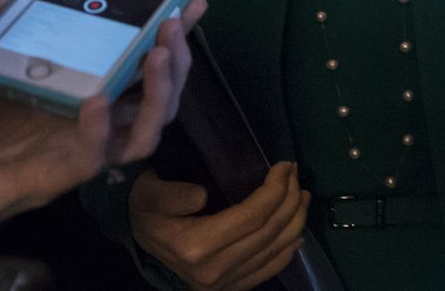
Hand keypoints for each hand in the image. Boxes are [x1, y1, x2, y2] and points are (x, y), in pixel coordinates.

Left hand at [0, 0, 203, 285]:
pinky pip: (92, 159)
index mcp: (90, 96)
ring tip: (157, 55)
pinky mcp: (54, 177)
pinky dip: (100, 132)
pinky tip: (98, 102)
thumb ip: (2, 17)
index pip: (144, 68)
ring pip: (144, 133)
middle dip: (176, 60)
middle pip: (160, 100)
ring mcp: (80, 154)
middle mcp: (97, 127)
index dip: (173, 38)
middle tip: (175, 21)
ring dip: (158, 94)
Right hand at [129, 161, 309, 290]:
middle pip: (269, 232)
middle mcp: (215, 271)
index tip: (284, 166)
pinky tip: (298, 231)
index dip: (275, 190)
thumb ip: (170, 194)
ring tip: (302, 195)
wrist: (142, 241)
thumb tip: (202, 196)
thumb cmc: (148, 210)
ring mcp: (226, 284)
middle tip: (295, 173)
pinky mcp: (232, 289)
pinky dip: (290, 249)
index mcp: (197, 246)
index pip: (252, 216)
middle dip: (289, 199)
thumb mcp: (148, 194)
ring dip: (296, 220)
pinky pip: (270, 269)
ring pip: (276, 251)